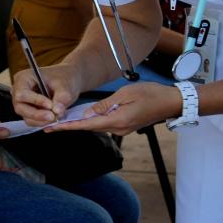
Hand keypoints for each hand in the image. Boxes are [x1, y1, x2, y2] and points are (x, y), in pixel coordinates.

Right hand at [11, 63, 81, 125]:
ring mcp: (23, 103)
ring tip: (56, 117)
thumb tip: (57, 111)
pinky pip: (33, 121)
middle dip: (37, 114)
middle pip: (21, 108)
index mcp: (23, 78)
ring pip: (26, 117)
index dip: (35, 101)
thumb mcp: (64, 84)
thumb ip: (62, 97)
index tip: (51, 105)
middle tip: (53, 116)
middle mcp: (19, 91)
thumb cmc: (63, 77)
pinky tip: (54, 118)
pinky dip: (43, 122)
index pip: (22, 93)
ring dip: (41, 120)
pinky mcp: (29, 112)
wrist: (68, 81)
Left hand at [45, 81, 181, 135]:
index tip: (53, 128)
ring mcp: (122, 129)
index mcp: (117, 120)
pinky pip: (105, 124)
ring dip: (80, 124)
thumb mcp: (125, 94)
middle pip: (89, 127)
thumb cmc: (151, 94)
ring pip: (97, 126)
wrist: (171, 102)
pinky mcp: (125, 126)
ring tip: (61, 120)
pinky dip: (93, 121)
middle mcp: (118, 128)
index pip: (87, 125)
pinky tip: (83, 117)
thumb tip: (87, 113)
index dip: (68, 126)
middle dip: (69, 126)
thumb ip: (105, 104)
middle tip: (50, 125)